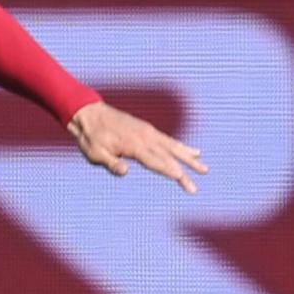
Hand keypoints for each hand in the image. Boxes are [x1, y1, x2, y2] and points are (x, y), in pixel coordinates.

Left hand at [68, 100, 207, 193]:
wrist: (88, 113)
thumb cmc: (90, 137)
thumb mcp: (94, 153)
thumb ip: (111, 163)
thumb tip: (125, 171)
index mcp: (133, 145)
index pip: (155, 161)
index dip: (169, 171)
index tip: (183, 179)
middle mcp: (144, 137)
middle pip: (168, 156)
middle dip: (185, 169)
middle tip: (200, 180)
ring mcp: (147, 132)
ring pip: (172, 146)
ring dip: (189, 157)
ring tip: (204, 167)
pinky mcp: (147, 129)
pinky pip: (168, 139)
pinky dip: (181, 146)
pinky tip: (193, 151)